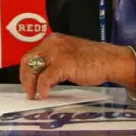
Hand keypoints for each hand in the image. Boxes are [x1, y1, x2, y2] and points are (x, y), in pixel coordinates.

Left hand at [19, 33, 135, 99]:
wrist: (110, 61)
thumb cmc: (93, 60)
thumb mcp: (68, 56)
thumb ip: (54, 62)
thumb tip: (41, 77)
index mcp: (53, 40)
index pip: (32, 54)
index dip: (27, 70)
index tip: (27, 81)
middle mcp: (52, 44)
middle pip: (28, 60)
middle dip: (25, 77)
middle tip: (28, 91)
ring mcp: (57, 53)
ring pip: (33, 69)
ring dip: (31, 84)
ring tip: (35, 95)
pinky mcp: (63, 64)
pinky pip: (45, 78)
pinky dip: (42, 88)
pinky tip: (45, 95)